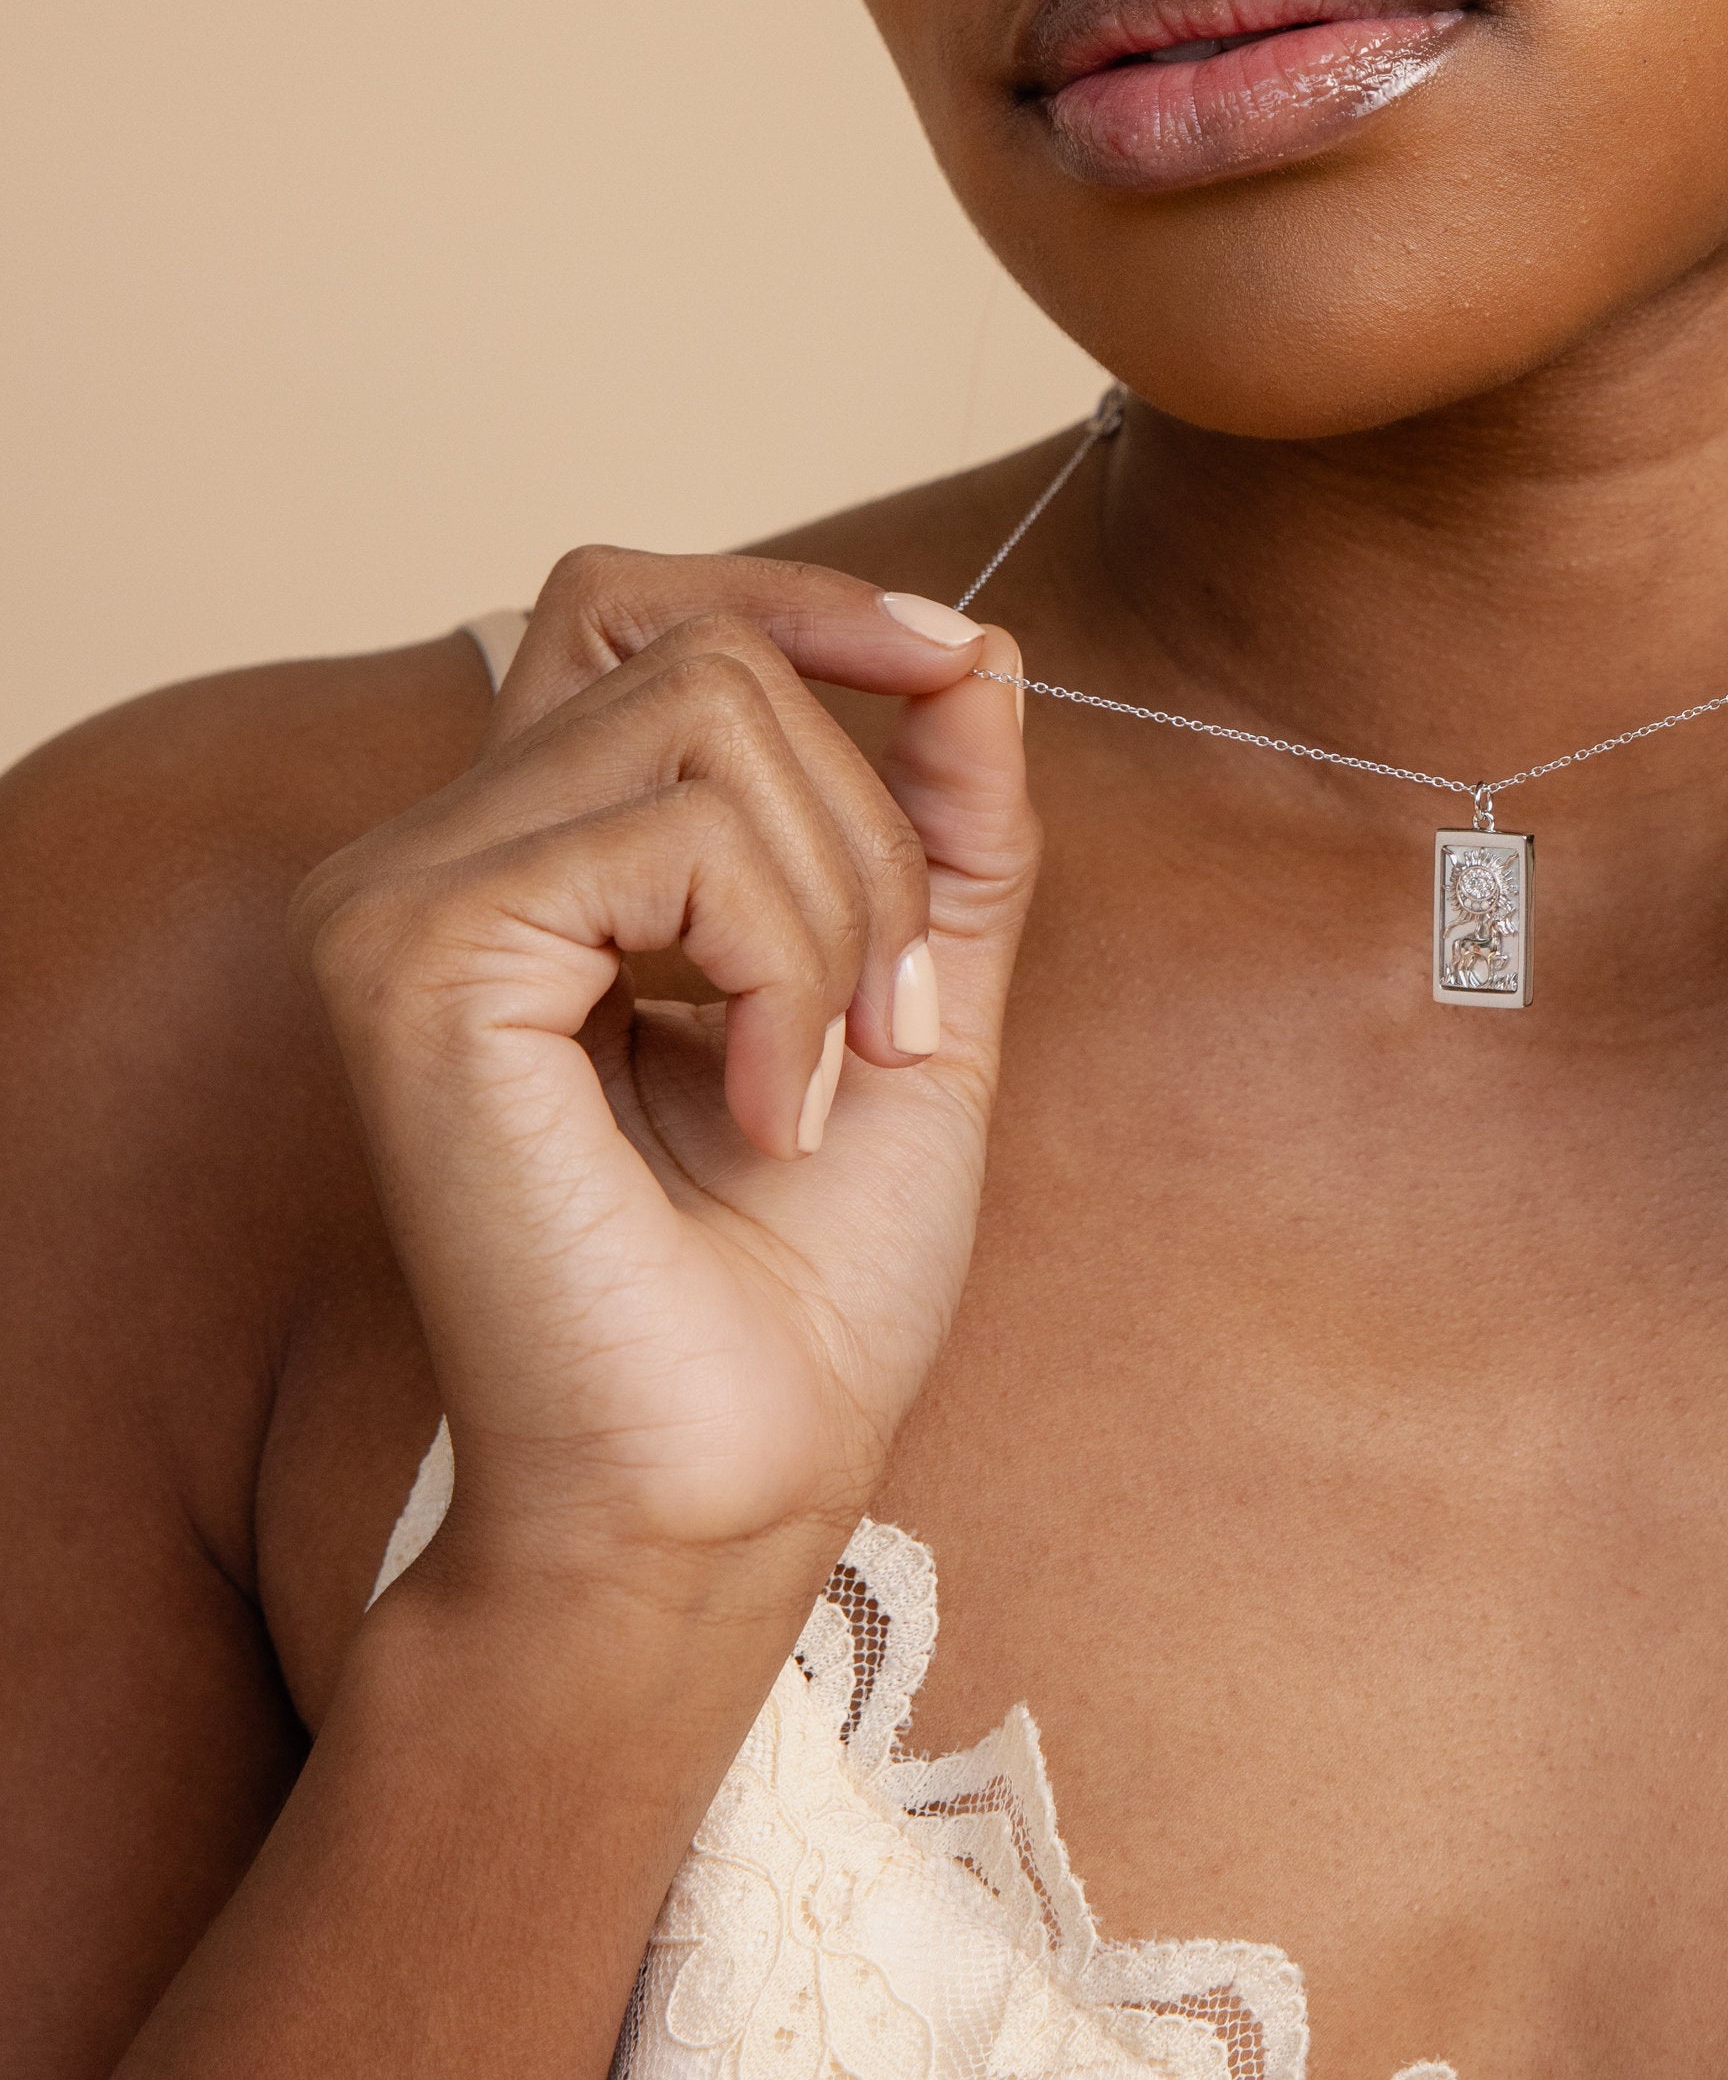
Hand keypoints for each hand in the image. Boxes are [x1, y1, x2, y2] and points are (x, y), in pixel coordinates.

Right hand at [295, 555, 1033, 1597]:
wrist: (732, 1477)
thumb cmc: (804, 1278)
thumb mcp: (918, 995)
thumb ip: (944, 821)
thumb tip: (973, 647)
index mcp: (530, 855)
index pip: (632, 601)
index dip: (796, 603)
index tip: (949, 668)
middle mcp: (433, 853)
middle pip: (712, 657)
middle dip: (870, 832)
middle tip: (881, 1025)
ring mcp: (402, 897)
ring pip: (711, 718)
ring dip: (842, 910)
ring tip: (816, 1078)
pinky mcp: (415, 958)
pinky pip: (679, 838)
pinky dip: (783, 969)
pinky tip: (763, 1112)